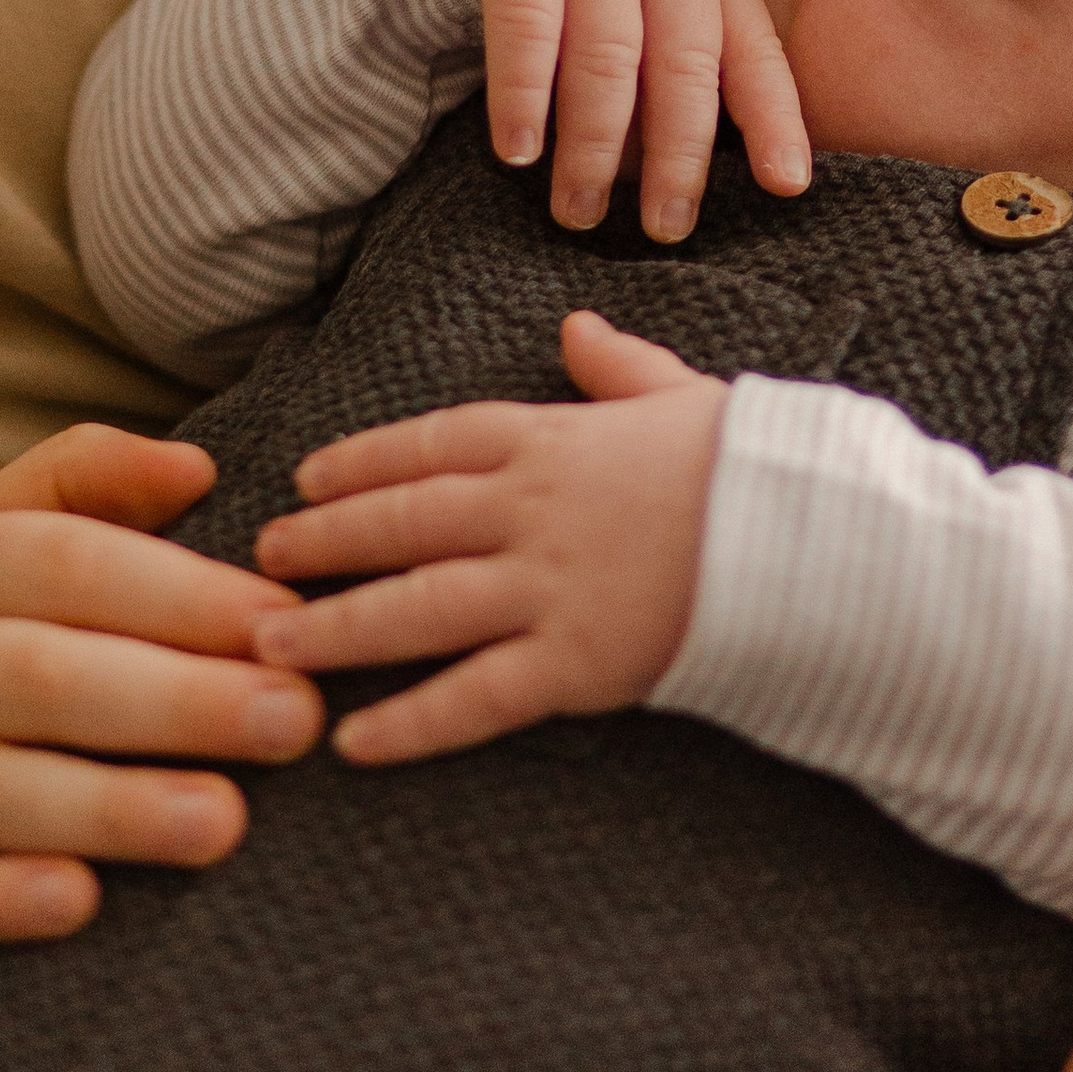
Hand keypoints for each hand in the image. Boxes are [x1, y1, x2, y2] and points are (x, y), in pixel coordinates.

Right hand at [0, 423, 323, 949]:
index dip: (180, 591)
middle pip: (37, 672)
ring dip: (108, 806)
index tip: (289, 625)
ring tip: (226, 821)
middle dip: (176, 696)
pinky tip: (73, 905)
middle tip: (296, 721)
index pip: (62, 564)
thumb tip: (201, 468)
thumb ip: (68, 488)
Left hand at [249, 311, 726, 758]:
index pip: (429, 443)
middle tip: (261, 563)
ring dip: (336, 629)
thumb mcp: (678, 394)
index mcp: (548, 438)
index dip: (361, 462)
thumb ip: (616, 367)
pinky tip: (353, 743)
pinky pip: (471, 698)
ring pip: (414, 609)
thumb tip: (576, 328)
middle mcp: (528, 509)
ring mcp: (544, 588)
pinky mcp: (571, 665)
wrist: (810, 537)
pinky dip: (408, 725)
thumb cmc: (751, 464)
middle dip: (324, 543)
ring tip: (271, 648)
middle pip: (401, 523)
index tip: (308, 478)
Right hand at [463, 0, 807, 237]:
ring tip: (580, 211)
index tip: (789, 187)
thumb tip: (673, 176)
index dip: (776, 118)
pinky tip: (519, 151)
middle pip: (684, 64)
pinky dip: (525, 96)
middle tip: (665, 229)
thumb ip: (685, 52)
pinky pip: (526, 24)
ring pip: (607, 55)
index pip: (753, 48)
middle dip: (679, 157)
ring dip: (596, 146)